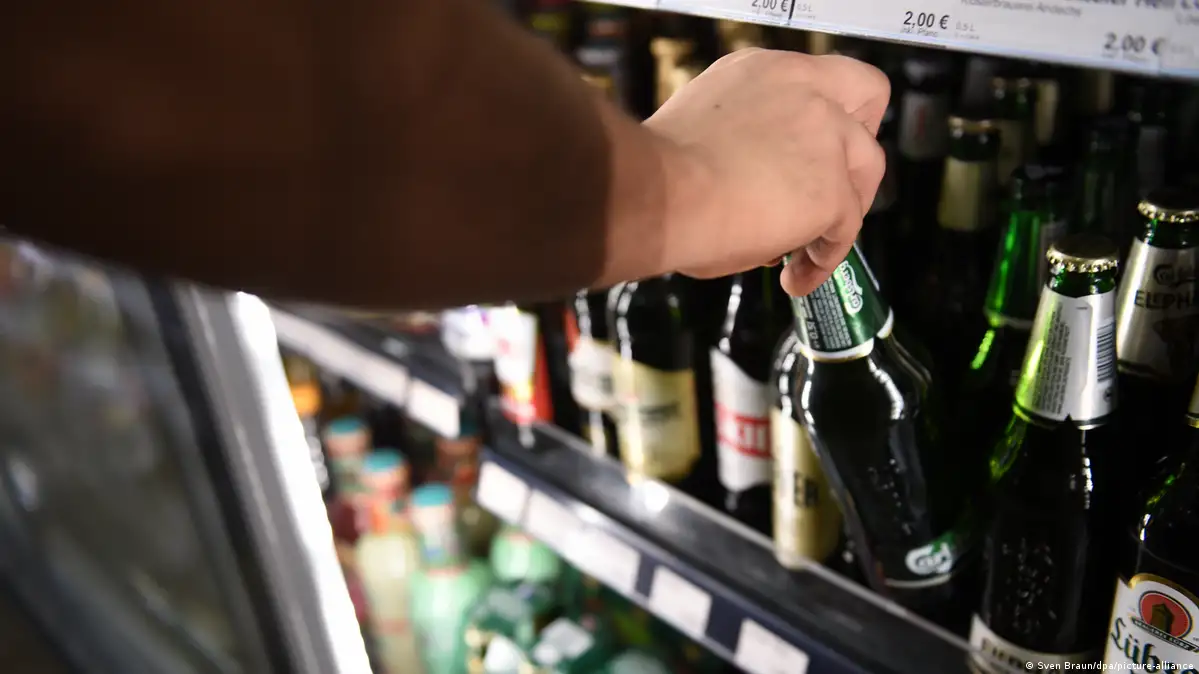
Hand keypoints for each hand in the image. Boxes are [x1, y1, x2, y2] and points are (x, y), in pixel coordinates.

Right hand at [645, 49, 888, 295]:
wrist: (654, 195)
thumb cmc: (659, 172)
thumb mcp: (707, 128)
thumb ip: (745, 135)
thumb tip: (751, 176)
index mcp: (768, 72)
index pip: (829, 76)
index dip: (835, 111)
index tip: (820, 146)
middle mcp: (807, 92)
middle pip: (868, 105)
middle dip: (852, 150)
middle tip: (829, 192)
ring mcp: (828, 141)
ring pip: (865, 173)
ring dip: (841, 212)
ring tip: (804, 252)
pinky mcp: (832, 192)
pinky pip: (843, 233)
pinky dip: (821, 261)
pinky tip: (793, 279)